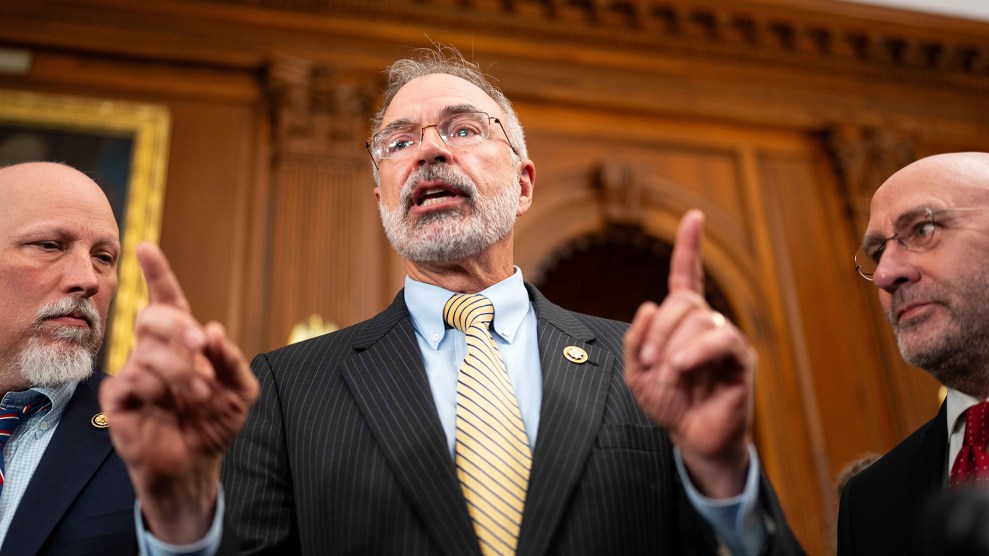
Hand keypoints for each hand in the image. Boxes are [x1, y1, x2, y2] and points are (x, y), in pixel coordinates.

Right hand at [100, 242, 258, 542]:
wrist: (197, 464)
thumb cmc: (215, 423)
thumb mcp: (240, 390)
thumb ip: (232, 358)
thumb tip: (212, 329)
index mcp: (183, 343)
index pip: (167, 301)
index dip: (157, 275)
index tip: (145, 248)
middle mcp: (155, 351)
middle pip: (152, 316)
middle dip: (178, 325)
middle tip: (200, 345)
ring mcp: (134, 372)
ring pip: (147, 349)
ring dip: (180, 370)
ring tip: (199, 394)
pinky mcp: (118, 396)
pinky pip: (132, 378)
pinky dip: (156, 389)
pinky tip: (165, 406)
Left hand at [624, 210, 755, 497]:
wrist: (693, 439)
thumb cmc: (670, 403)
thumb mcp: (638, 373)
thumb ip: (636, 340)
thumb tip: (648, 305)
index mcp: (683, 322)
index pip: (687, 276)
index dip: (689, 247)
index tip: (693, 218)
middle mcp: (707, 323)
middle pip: (683, 301)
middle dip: (659, 329)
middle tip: (651, 362)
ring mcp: (726, 338)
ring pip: (699, 318)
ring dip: (674, 344)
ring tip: (668, 372)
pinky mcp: (740, 358)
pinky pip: (721, 339)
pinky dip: (696, 351)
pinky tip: (681, 367)